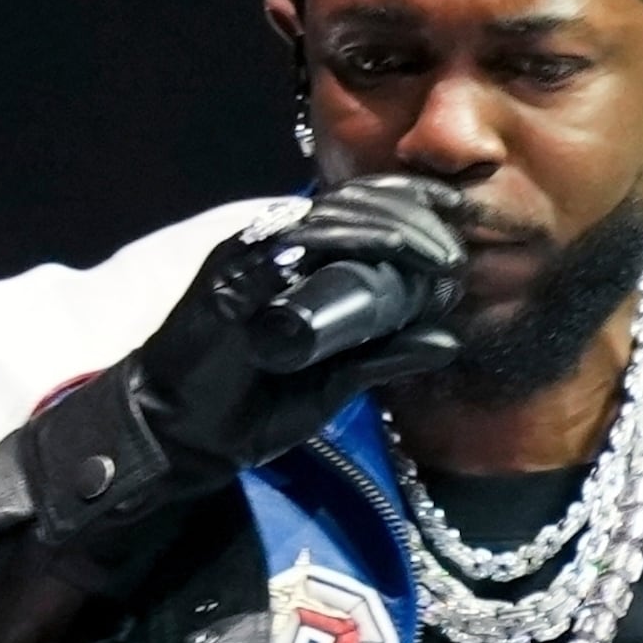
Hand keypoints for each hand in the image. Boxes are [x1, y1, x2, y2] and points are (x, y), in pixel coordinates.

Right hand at [129, 175, 468, 480]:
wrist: (182, 436)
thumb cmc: (255, 404)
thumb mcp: (335, 383)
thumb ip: (385, 357)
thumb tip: (449, 338)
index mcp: (308, 265)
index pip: (363, 214)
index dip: (412, 206)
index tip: (460, 217)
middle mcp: (279, 250)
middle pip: (349, 207)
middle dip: (407, 219)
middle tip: (451, 250)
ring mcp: (248, 261)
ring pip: (317, 221)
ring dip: (373, 230)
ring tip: (419, 250)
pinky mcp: (220, 281)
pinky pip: (264, 252)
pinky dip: (305, 247)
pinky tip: (344, 250)